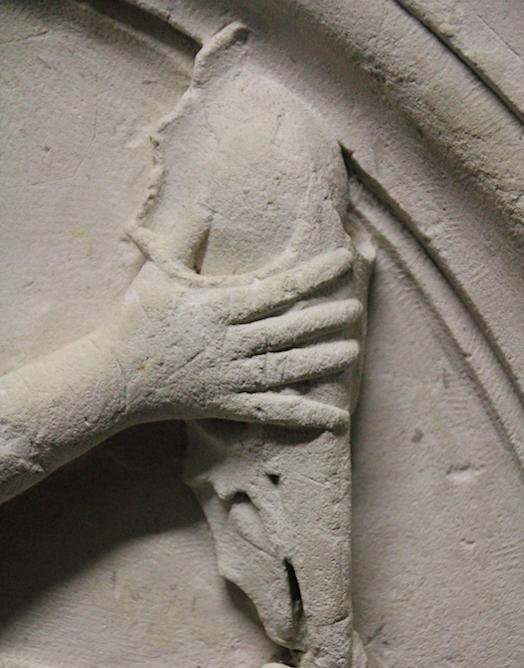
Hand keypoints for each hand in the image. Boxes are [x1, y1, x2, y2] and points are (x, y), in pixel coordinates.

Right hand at [107, 248, 361, 428]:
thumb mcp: (157, 273)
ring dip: (321, 362)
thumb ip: (183, 239)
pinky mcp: (226, 405)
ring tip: (352, 352)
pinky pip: (272, 411)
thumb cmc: (136, 320)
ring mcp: (229, 377)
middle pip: (287, 330)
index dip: (312, 275)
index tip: (342, 262)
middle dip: (323, 319)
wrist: (114, 378)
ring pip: (286, 369)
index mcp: (217, 308)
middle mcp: (229, 343)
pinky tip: (334, 418)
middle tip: (356, 310)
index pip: (275, 289)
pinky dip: (304, 414)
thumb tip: (205, 205)